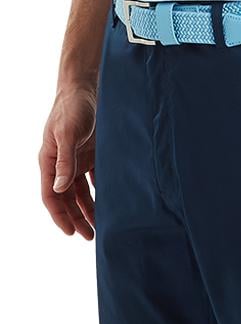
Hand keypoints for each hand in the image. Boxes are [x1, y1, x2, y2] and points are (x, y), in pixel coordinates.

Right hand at [39, 81, 96, 239]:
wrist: (85, 86)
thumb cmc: (72, 107)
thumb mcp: (67, 133)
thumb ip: (65, 161)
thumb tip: (59, 189)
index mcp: (49, 160)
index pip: (51, 195)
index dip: (59, 215)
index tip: (70, 232)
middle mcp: (61, 163)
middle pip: (67, 197)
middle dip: (76, 217)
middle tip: (90, 236)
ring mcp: (76, 158)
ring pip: (81, 190)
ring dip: (89, 207)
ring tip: (100, 225)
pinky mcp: (91, 152)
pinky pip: (94, 177)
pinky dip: (100, 190)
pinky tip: (109, 201)